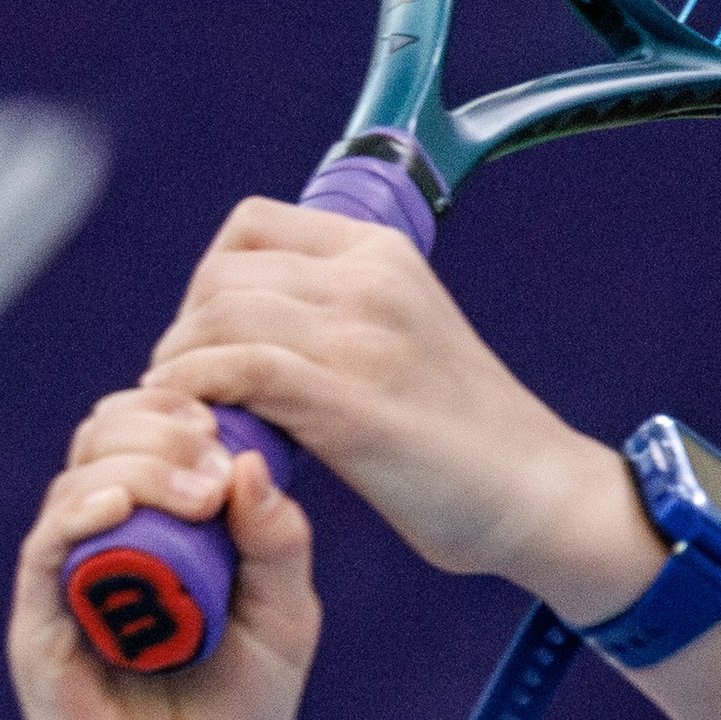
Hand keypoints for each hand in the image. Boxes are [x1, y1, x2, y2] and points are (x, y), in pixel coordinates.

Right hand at [8, 388, 318, 719]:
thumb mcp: (284, 626)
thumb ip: (278, 547)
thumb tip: (252, 463)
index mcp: (161, 530)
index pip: (151, 432)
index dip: (184, 408)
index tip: (234, 419)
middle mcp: (106, 544)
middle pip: (105, 437)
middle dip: (160, 425)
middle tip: (214, 455)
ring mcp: (68, 583)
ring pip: (76, 481)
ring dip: (135, 465)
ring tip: (195, 486)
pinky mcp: (41, 629)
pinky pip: (46, 552)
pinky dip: (78, 517)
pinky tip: (118, 506)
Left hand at [142, 198, 664, 622]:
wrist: (539, 493)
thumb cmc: (466, 438)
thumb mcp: (404, 338)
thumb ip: (337, 318)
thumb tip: (244, 331)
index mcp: (383, 253)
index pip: (251, 226)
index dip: (206, 282)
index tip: (207, 341)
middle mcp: (370, 280)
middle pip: (223, 274)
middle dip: (184, 332)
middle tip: (185, 390)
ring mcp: (361, 337)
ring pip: (219, 318)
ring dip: (182, 369)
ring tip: (187, 416)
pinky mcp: (349, 403)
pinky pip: (237, 370)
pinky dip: (199, 396)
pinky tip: (205, 431)